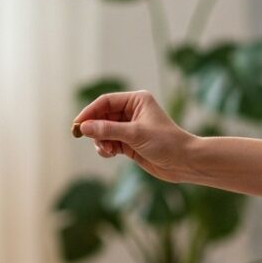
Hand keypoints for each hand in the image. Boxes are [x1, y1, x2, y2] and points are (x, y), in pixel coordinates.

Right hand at [75, 91, 194, 180]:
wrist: (183, 162)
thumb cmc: (165, 143)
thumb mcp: (134, 134)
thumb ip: (108, 130)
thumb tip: (83, 127)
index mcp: (136, 100)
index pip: (105, 102)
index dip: (89, 112)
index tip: (77, 125)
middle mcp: (132, 111)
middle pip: (102, 116)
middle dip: (95, 129)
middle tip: (92, 141)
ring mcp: (130, 127)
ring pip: (103, 131)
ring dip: (100, 141)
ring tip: (107, 150)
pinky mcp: (129, 142)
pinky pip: (109, 142)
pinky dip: (105, 148)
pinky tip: (110, 154)